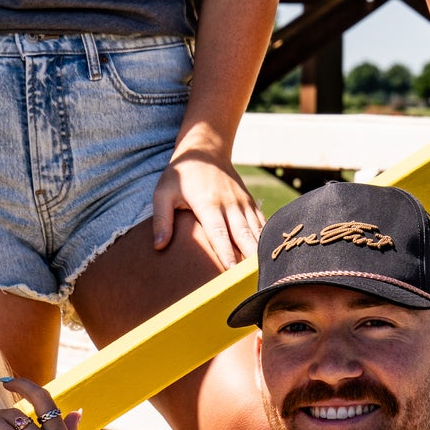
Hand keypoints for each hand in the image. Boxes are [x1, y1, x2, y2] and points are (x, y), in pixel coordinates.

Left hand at [152, 144, 263, 268]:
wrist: (206, 149)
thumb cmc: (182, 174)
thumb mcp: (163, 192)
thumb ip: (162, 219)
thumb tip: (159, 245)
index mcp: (208, 203)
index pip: (219, 233)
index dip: (226, 253)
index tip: (231, 272)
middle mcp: (229, 204)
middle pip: (243, 235)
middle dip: (249, 258)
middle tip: (253, 279)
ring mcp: (242, 203)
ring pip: (257, 231)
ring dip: (261, 252)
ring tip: (266, 274)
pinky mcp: (250, 203)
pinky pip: (262, 224)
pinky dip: (266, 240)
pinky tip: (270, 257)